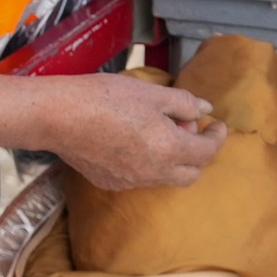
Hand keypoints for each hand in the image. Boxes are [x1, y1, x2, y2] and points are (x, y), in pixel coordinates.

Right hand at [0, 72, 227, 190]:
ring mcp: (130, 182)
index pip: (207, 152)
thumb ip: (184, 103)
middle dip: (198, 152)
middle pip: (191, 174)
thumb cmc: (107, 97)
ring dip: (173, 158)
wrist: (59, 116)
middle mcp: (153, 172)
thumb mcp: (152, 93)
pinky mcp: (110, 183)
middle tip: (188, 126)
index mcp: (169, 148)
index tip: (217, 124)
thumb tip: (205, 109)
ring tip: (160, 128)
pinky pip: (141, 178)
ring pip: (165, 178)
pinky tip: (135, 140)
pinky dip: (150, 163)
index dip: (217, 137)